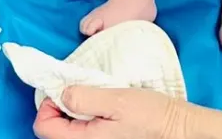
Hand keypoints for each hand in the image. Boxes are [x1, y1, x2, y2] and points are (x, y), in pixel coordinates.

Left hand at [33, 87, 188, 138]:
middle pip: (53, 129)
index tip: (62, 91)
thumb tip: (61, 95)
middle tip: (76, 91)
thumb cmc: (150, 115)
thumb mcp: (115, 100)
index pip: (44, 128)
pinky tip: (99, 107)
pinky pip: (82, 130)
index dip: (46, 105)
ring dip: (72, 111)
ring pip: (68, 129)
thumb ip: (84, 98)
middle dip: (59, 107)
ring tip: (91, 98)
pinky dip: (83, 116)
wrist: (177, 128)